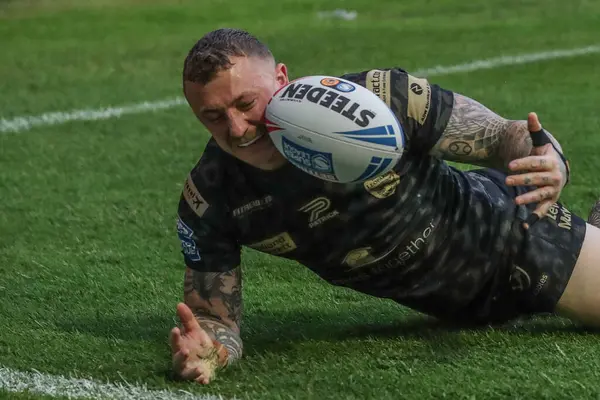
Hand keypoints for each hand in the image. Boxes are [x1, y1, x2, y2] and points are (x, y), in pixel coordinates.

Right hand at [170, 303, 219, 383]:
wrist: (212, 357)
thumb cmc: (198, 343)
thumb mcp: (195, 329)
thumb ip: (187, 318)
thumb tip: (179, 303)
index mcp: (180, 346)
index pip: (175, 342)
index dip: (174, 337)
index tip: (175, 329)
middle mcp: (182, 360)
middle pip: (177, 360)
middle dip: (180, 356)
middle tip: (185, 351)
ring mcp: (190, 370)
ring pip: (186, 374)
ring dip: (192, 372)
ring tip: (199, 368)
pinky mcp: (199, 377)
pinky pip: (198, 381)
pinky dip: (201, 381)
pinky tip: (205, 380)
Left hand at [505, 112, 567, 228]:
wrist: (557, 170)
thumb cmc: (544, 155)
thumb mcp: (540, 142)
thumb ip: (535, 130)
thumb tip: (531, 114)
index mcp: (550, 162)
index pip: (535, 163)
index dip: (522, 164)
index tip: (509, 165)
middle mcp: (554, 177)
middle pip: (536, 179)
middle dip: (522, 180)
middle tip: (506, 180)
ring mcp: (552, 190)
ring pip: (540, 195)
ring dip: (528, 199)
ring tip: (515, 202)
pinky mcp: (549, 201)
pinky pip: (542, 211)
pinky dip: (534, 219)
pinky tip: (524, 227)